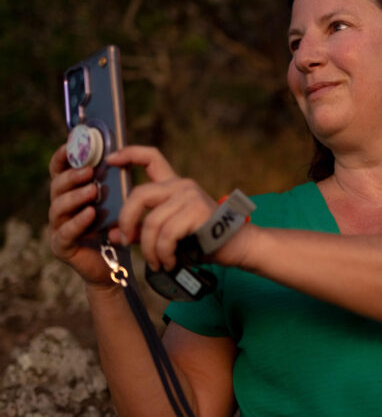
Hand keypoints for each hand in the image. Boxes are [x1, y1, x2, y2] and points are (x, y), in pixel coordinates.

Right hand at [48, 144, 116, 288]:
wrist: (114, 264)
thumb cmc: (114, 227)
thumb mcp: (117, 199)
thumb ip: (115, 179)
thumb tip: (120, 154)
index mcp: (70, 192)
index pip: (58, 170)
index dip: (62, 157)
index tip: (71, 145)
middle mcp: (60, 207)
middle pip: (56, 186)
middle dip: (72, 177)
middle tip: (89, 171)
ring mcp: (57, 227)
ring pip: (58, 207)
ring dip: (75, 197)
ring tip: (92, 191)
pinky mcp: (61, 246)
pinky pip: (65, 232)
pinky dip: (78, 222)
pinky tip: (90, 214)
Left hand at [107, 146, 221, 271]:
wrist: (236, 247)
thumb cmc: (202, 240)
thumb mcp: (168, 235)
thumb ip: (142, 231)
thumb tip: (114, 235)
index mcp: (174, 185)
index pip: (151, 158)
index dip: (128, 154)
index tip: (111, 160)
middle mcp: (182, 185)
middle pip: (139, 194)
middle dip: (126, 220)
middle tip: (126, 241)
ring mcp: (190, 196)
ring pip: (152, 222)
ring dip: (149, 248)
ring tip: (156, 262)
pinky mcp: (197, 211)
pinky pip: (167, 235)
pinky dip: (163, 253)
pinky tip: (168, 262)